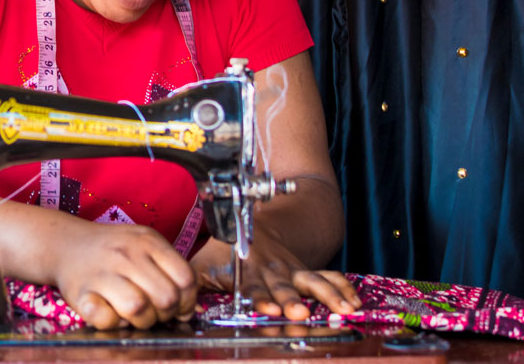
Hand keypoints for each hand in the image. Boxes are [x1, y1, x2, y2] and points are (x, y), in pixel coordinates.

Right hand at [53, 221, 197, 329]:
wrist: (65, 244)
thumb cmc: (111, 249)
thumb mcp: (143, 244)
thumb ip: (169, 268)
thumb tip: (186, 308)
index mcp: (147, 241)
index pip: (186, 279)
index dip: (187, 301)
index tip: (178, 307)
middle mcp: (126, 254)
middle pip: (166, 298)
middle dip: (166, 314)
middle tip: (154, 311)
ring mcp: (102, 272)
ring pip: (139, 308)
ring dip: (142, 321)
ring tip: (134, 315)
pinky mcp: (81, 293)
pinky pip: (106, 319)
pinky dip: (112, 323)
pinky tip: (110, 312)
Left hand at [194, 224, 359, 319]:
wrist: (250, 224)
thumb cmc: (223, 252)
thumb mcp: (204, 264)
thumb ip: (195, 283)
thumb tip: (182, 305)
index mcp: (246, 274)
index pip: (252, 289)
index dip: (260, 300)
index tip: (269, 310)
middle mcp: (271, 272)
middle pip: (283, 288)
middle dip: (291, 301)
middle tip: (299, 313)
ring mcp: (291, 270)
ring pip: (310, 281)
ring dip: (326, 295)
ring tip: (343, 309)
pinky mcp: (306, 270)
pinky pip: (328, 276)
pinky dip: (342, 287)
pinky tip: (356, 302)